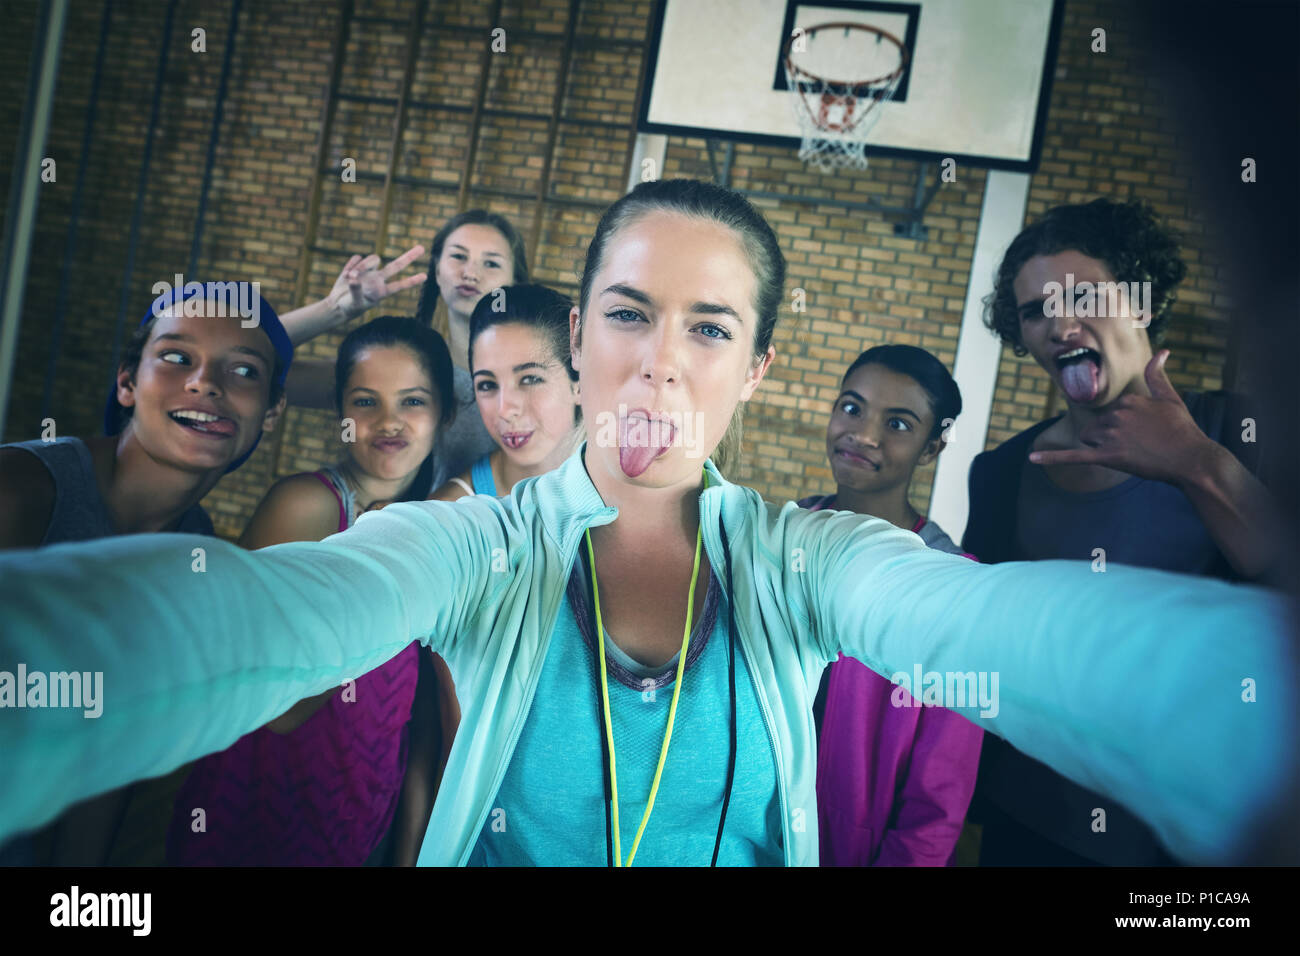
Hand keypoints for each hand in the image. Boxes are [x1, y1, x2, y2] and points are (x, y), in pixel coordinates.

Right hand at [324, 244, 426, 327]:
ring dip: (361, 266)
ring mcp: (369, 271)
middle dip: (409, 257)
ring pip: (372, 258)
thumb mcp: (354, 303)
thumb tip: (355, 280)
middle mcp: (378, 279)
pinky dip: (350, 265)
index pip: (399, 285)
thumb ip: (356, 292)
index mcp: (382, 291)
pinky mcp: (357, 265)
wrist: (338, 304)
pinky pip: (357, 257)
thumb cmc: (349, 307)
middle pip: (396, 265)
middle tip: (422, 248)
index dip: (411, 281)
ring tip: (350, 277)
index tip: (425, 276)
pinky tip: (346, 275)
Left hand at [1028, 349, 1217, 485]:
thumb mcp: (1170, 398)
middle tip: (1140, 443)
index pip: (1111, 409)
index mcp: (1128, 399)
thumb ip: (1157, 375)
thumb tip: (1162, 351)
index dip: (1125, 422)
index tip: (1144, 429)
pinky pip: (1074, 456)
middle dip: (1111, 434)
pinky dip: (1052, 458)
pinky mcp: (1108, 457)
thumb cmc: (1182, 429)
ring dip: (1101, 445)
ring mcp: (1112, 436)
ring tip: (1130, 451)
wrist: (1191, 459)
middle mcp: (1117, 415)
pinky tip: (1031, 459)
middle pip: (1098, 423)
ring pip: (1089, 437)